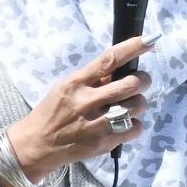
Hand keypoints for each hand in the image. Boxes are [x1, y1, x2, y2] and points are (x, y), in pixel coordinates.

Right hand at [4, 36, 152, 185]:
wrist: (37, 145)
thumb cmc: (53, 113)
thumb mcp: (66, 88)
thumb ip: (92, 80)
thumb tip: (121, 68)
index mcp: (76, 83)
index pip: (108, 60)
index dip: (132, 48)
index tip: (150, 40)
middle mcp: (86, 101)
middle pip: (131, 84)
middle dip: (142, 80)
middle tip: (139, 82)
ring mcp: (96, 123)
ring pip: (137, 105)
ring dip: (138, 103)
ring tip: (127, 106)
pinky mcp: (104, 142)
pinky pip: (136, 128)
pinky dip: (135, 125)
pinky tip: (123, 124)